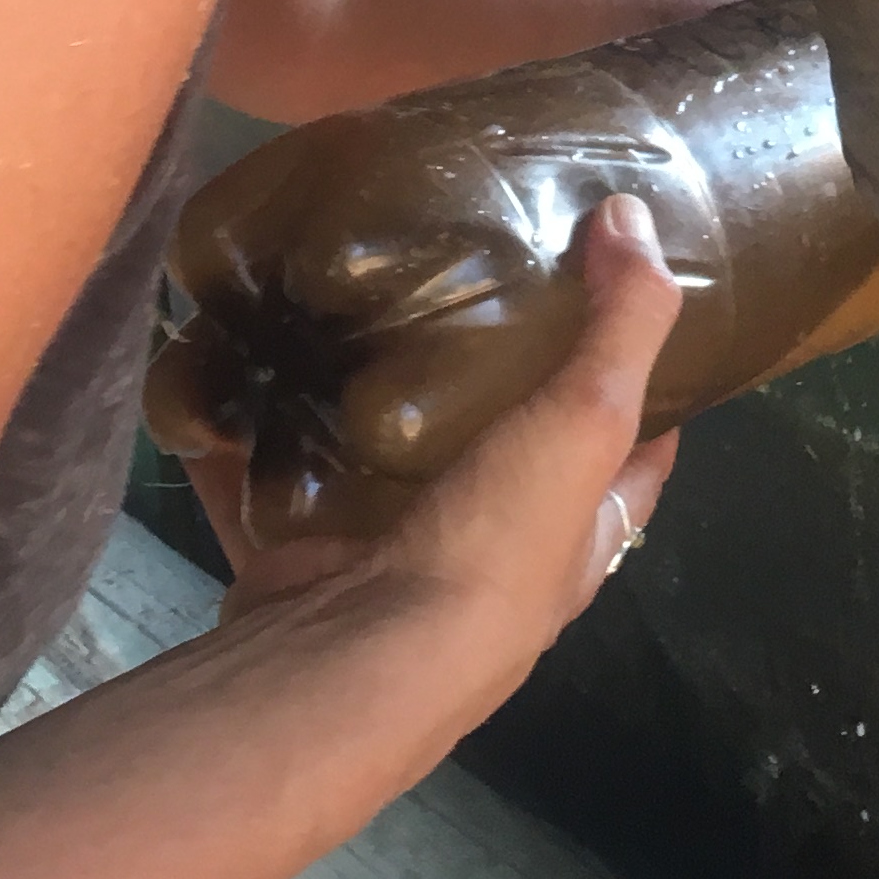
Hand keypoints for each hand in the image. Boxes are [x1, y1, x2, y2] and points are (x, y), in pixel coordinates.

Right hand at [147, 1, 878, 546]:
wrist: (350, 664)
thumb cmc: (491, 551)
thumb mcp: (586, 424)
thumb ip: (620, 326)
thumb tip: (638, 214)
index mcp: (573, 534)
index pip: (633, 450)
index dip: (646, 382)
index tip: (624, 296)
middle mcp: (488, 556)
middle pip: (499, 454)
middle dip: (481, 382)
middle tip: (462, 275)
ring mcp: (388, 561)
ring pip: (377, 465)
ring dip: (359, 403)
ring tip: (343, 298)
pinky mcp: (300, 558)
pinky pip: (266, 482)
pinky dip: (243, 436)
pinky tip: (232, 365)